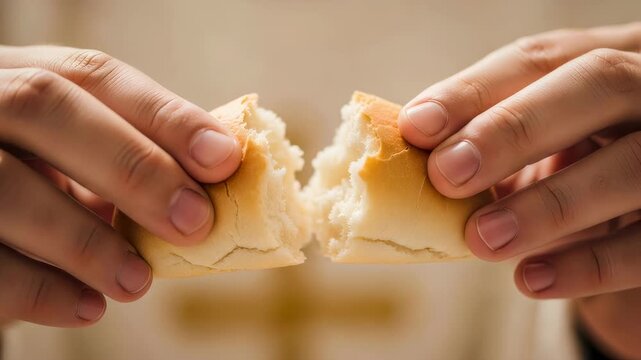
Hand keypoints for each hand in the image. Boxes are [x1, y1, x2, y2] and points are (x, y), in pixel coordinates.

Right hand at [0, 46, 240, 326]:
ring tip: (136, 282)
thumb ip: (123, 158)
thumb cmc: (30, 179)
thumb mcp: (69, 157)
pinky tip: (86, 307)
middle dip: (132, 166)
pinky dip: (37, 288)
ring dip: (84, 239)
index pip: (91, 74)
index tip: (224, 158)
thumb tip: (208, 187)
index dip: (163, 114)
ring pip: (3, 182)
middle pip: (45, 106)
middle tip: (193, 222)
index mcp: (18, 74)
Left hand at [398, 23, 640, 357]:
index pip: (541, 58)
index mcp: (606, 59)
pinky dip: (588, 264)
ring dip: (548, 204)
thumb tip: (408, 150)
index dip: (475, 90)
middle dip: (514, 127)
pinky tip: (531, 279)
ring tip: (481, 239)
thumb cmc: (573, 172)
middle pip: (599, 84)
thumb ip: (484, 141)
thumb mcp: (534, 148)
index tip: (417, 127)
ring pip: (631, 166)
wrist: (636, 229)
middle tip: (448, 174)